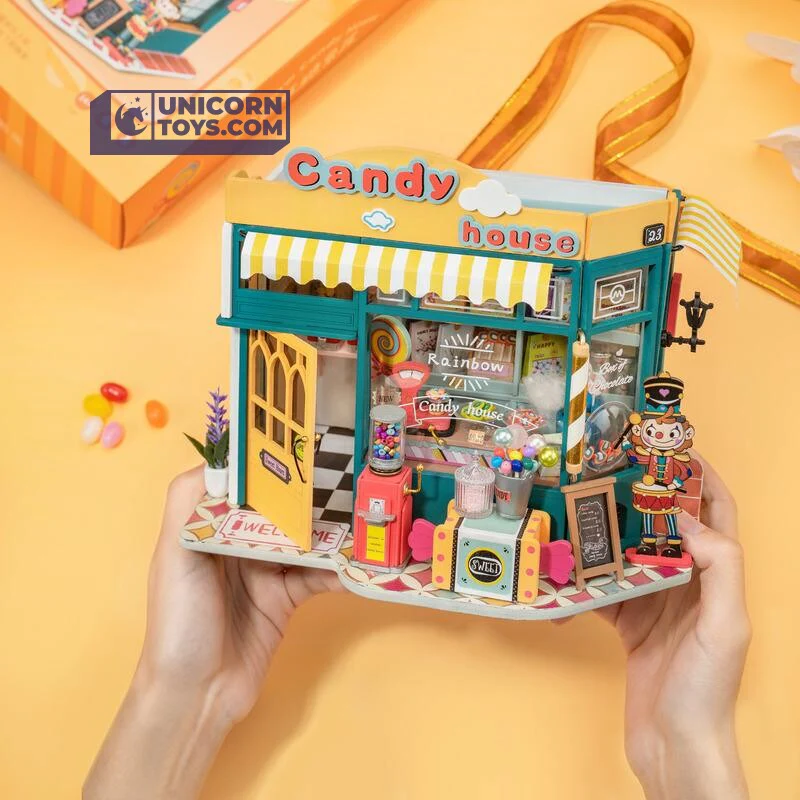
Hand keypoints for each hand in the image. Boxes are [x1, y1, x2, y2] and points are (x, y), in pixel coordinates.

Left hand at [85, 466, 339, 799]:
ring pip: (303, 538)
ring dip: (329, 529)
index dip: (265, 466)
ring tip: (359, 513)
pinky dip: (337, 568)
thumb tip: (220, 456)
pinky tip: (356, 561)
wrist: (198, 696)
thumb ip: (188, 504)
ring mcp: (265, 570)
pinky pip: (317, 574)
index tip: (295, 444)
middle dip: (306, 494)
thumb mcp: (173, 558)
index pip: (240, 485)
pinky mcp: (287, 598)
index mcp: (207, 527)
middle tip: (343, 473)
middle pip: (277, 509)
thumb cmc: (178, 624)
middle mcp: (237, 543)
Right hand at [597, 455, 749, 798]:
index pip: (717, 513)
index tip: (672, 450)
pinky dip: (582, 586)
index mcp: (717, 578)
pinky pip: (603, 593)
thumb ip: (717, 568)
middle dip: (642, 499)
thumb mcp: (724, 627)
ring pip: (629, 555)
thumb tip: (684, 520)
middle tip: (610, 473)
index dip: (701, 479)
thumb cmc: (706, 689)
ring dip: (606, 538)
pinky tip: (561, 581)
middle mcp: (688, 585)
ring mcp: (656, 604)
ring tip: (578, 516)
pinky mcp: (629, 625)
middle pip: (665, 527)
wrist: (675, 746)